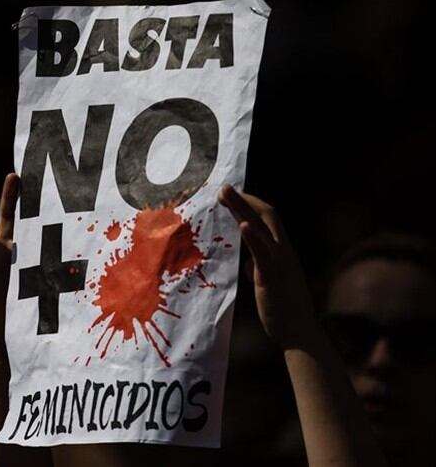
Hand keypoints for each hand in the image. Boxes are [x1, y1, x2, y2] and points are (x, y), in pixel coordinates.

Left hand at [218, 185, 317, 347]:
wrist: (299, 334)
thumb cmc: (283, 310)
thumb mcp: (268, 283)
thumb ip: (258, 268)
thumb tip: (247, 263)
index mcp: (282, 252)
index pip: (268, 219)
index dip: (251, 204)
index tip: (233, 195)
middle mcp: (284, 252)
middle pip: (266, 216)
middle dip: (244, 199)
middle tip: (223, 187)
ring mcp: (280, 263)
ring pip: (261, 228)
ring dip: (242, 208)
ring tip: (225, 195)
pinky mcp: (272, 277)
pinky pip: (263, 253)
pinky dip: (252, 237)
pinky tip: (242, 225)